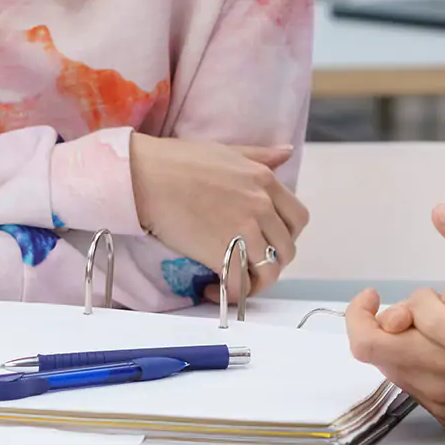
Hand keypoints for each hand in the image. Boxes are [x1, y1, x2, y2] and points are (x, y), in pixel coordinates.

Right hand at [127, 135, 307, 293]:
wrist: (146, 176)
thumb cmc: (179, 161)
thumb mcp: (228, 151)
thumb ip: (261, 155)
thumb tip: (287, 152)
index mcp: (265, 180)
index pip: (298, 218)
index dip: (287, 236)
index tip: (268, 242)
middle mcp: (262, 205)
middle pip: (286, 248)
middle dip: (271, 261)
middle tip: (247, 264)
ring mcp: (245, 229)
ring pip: (269, 270)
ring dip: (254, 282)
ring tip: (234, 280)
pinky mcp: (223, 251)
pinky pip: (242, 284)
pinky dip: (233, 294)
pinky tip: (212, 289)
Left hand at [345, 210, 444, 428]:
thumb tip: (441, 212)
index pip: (366, 341)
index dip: (360, 313)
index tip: (375, 293)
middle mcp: (443, 390)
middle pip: (383, 354)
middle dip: (396, 321)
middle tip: (420, 301)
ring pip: (403, 371)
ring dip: (414, 342)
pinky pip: (427, 390)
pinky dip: (433, 364)